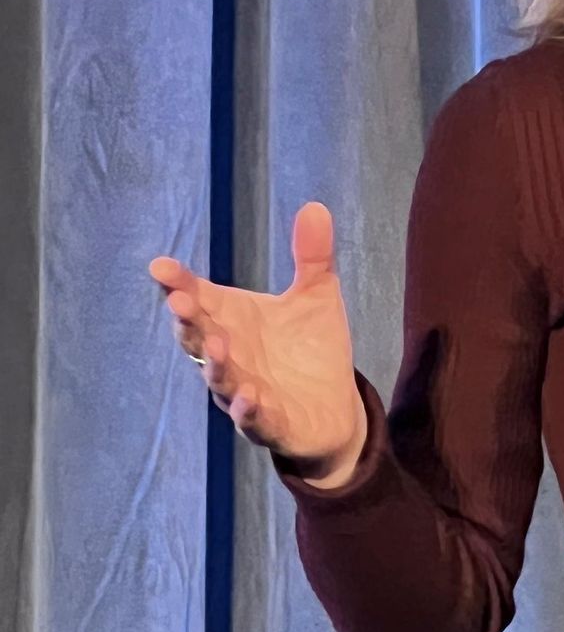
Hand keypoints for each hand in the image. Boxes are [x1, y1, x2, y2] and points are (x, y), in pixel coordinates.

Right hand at [148, 201, 366, 485]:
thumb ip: (312, 257)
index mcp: (232, 322)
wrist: (333, 408)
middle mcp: (229, 357)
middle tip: (181, 302)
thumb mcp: (317, 297)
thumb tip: (316, 206)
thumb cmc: (311, 349)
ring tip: (217, 345)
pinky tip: (250, 397)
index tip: (161, 267)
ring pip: (221, 380)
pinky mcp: (269, 424)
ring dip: (216, 364)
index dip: (178, 285)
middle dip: (189, 321)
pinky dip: (248, 409)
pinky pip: (253, 419)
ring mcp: (244, 393)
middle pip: (198, 339)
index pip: (198, 300)